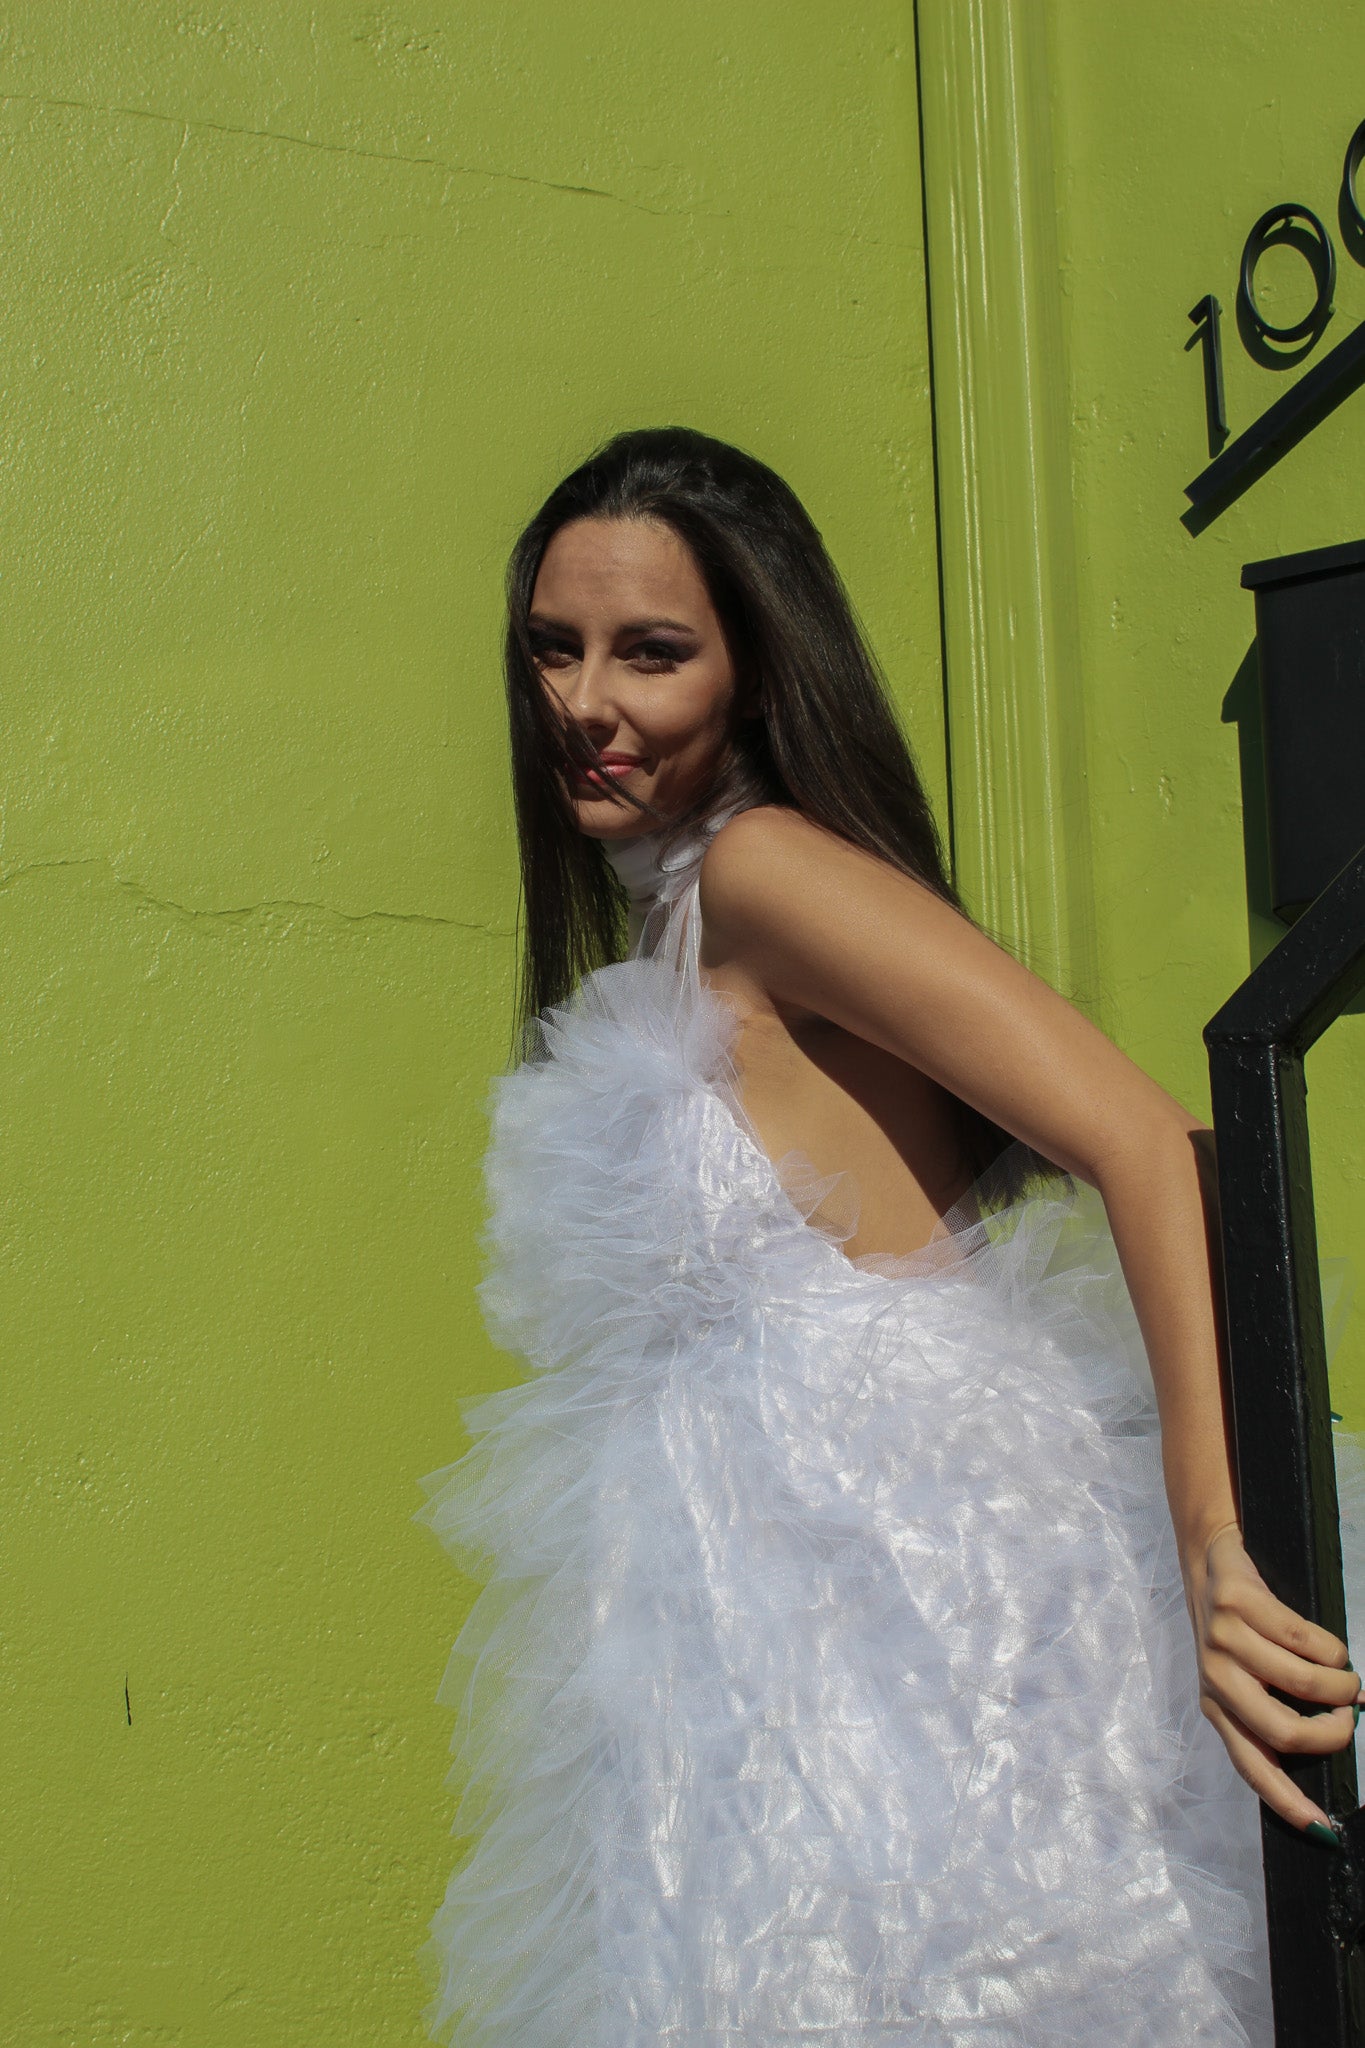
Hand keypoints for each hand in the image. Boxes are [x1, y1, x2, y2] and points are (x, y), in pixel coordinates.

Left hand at [1183, 1521, 1361, 1834]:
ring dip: (1341, 1685)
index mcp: (1216, 1706)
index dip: (1286, 1800)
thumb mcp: (1244, 1673)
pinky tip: (1333, 1649)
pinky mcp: (1235, 1603)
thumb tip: (1339, 1732)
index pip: (1252, 1766)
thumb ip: (1276, 1707)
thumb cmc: (1238, 1624)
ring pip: (1302, 1682)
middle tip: (1351, 1715)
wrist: (1206, 1552)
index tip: (1321, 1828)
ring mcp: (1221, 1639)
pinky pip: (1302, 1638)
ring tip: (1348, 1680)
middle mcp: (1215, 1678)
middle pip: (1285, 1731)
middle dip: (1333, 1732)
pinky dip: (1331, 1649)